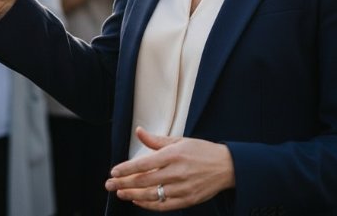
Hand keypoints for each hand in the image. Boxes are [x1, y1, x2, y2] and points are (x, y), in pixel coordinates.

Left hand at [104, 127, 234, 210]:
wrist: (226, 167)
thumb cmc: (202, 151)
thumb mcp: (180, 140)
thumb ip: (156, 140)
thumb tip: (139, 132)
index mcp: (173, 155)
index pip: (143, 164)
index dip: (126, 169)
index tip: (114, 172)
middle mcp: (177, 172)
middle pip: (144, 181)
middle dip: (123, 184)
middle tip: (110, 185)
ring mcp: (182, 188)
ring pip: (151, 195)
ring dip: (132, 195)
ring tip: (120, 193)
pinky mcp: (187, 200)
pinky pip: (163, 205)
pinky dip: (148, 204)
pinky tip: (138, 201)